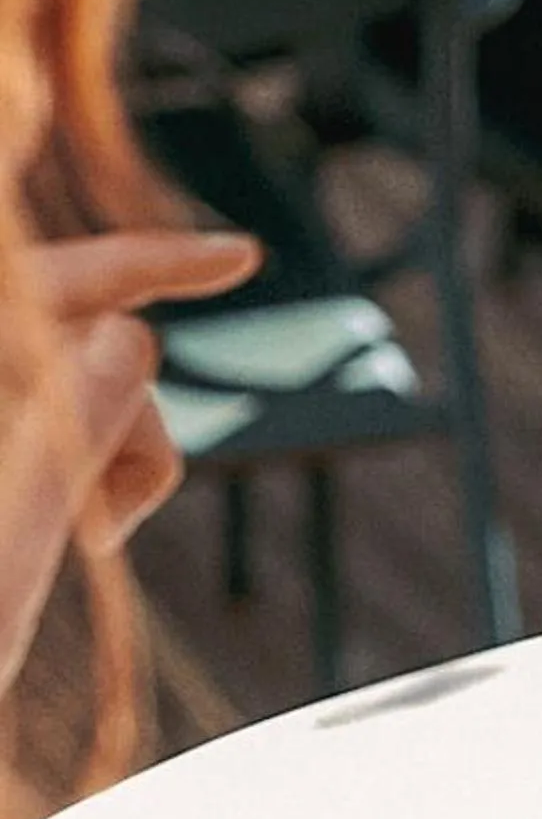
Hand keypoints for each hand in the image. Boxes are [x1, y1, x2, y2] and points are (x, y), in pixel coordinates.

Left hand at [0, 229, 260, 694]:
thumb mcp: (5, 562)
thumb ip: (63, 442)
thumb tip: (132, 338)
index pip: (36, 288)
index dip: (135, 262)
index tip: (240, 256)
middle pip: (69, 336)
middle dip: (128, 412)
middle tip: (108, 521)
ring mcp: (16, 435)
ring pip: (81, 384)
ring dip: (118, 454)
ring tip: (86, 543)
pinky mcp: (29, 460)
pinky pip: (76, 424)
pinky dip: (104, 471)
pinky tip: (83, 534)